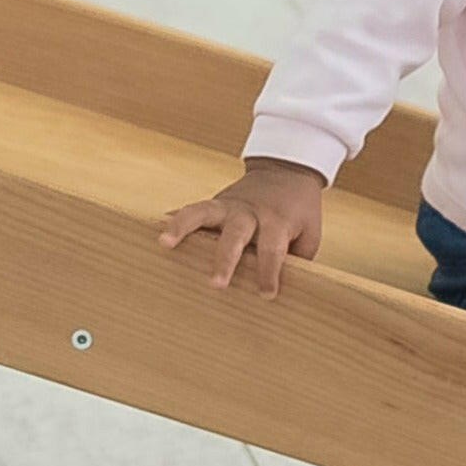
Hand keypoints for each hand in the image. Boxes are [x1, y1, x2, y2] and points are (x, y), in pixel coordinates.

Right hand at [158, 156, 325, 296]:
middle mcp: (250, 212)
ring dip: (183, 227)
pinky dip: (174, 220)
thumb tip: (283, 295)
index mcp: (278, 220)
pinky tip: (156, 233)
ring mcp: (229, 205)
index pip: (273, 249)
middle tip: (216, 284)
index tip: (266, 294)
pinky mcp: (215, 202)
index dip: (270, 271)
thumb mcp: (309, 233)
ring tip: (164, 243)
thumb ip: (297, 260)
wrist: (286, 170)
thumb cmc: (299, 211)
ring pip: (203, 212)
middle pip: (236, 233)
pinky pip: (192, 210)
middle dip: (226, 258)